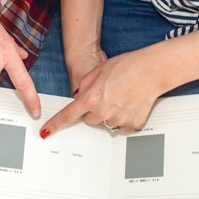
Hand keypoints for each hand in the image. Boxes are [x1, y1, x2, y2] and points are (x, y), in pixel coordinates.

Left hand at [40, 49, 165, 136]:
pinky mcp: (132, 124)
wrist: (152, 70)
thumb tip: (80, 96)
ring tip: (121, 97)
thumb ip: (85, 85)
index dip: (55, 125)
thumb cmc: (128, 66)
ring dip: (110, 114)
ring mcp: (118, 119)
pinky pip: (122, 126)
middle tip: (106, 96)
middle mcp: (103, 112)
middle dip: (93, 110)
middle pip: (89, 119)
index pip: (67, 115)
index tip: (46, 132)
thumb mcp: (99, 70)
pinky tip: (130, 103)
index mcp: (91, 98)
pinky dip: (124, 117)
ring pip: (106, 123)